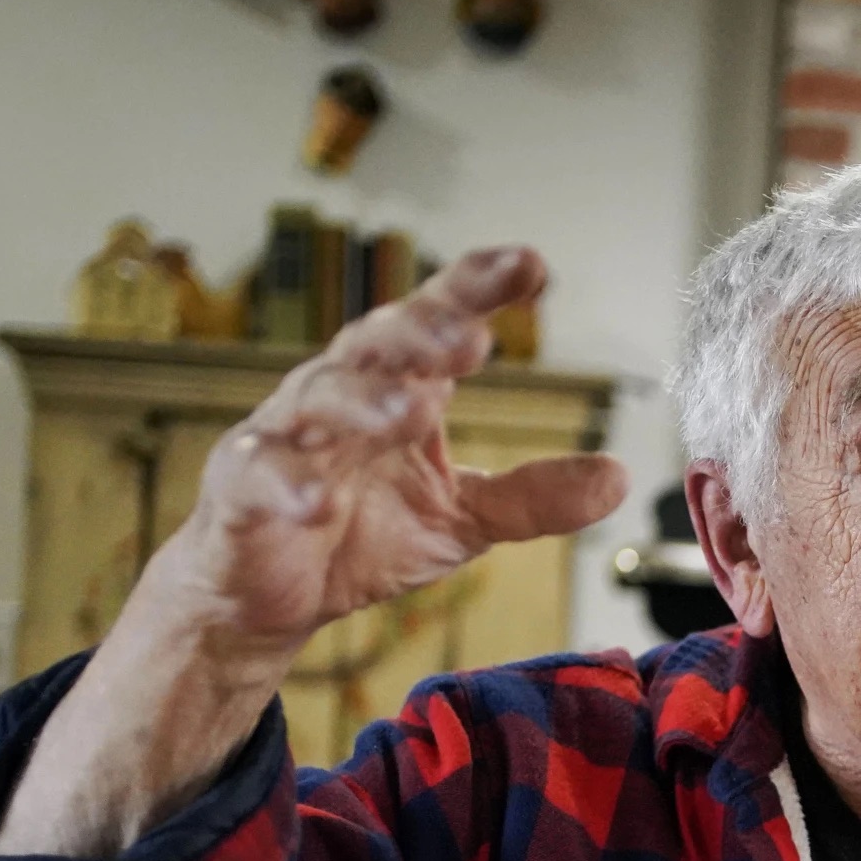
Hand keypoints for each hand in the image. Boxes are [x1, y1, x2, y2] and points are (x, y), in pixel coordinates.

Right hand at [0, 247, 625, 859]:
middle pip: (378, 344)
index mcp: (399, 385)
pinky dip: (288, 486)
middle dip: (422, 332)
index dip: (477, 286)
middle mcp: (341, 394)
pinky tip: (318, 501)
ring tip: (411, 410)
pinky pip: (263, 477)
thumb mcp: (463, 518)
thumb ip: (533, 496)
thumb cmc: (362, 533)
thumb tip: (618, 477)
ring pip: (320, 399)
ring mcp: (286, 437)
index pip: (439, 318)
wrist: (268, 594)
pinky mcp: (241, 490)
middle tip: (472, 336)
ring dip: (366, 402)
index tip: (531, 266)